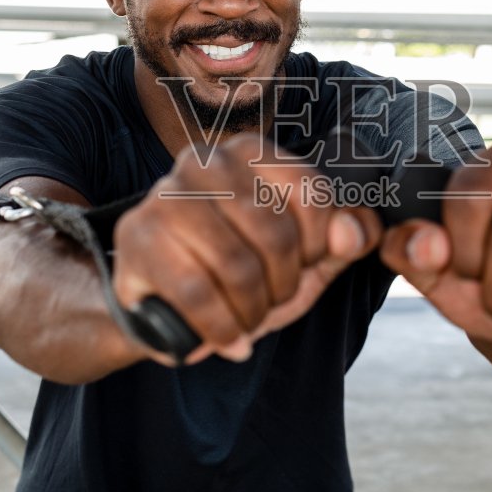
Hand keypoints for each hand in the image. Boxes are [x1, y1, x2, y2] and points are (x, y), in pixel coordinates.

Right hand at [112, 134, 382, 364]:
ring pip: (237, 266)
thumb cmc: (236, 271)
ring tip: (245, 319)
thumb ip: (343, 238)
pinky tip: (225, 339)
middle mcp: (205, 161)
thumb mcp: (303, 256)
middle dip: (283, 285)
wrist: (164, 304)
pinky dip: (221, 329)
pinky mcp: (137, 236)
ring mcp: (165, 195)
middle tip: (269, 300)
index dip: (319, 246)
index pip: (312, 193)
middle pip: (275, 235)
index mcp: (250, 152)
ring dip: (251, 312)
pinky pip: (197, 292)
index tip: (304, 264)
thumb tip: (355, 232)